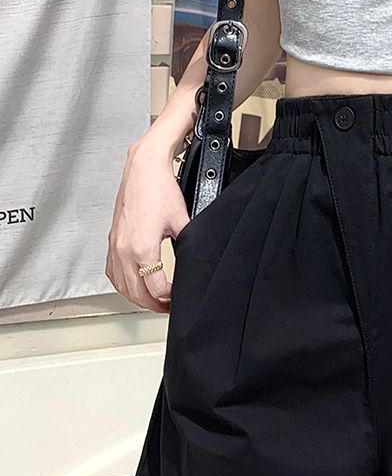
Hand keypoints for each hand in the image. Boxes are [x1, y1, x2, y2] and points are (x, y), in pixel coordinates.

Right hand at [105, 136, 190, 312]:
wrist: (143, 169)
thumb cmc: (160, 189)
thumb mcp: (183, 222)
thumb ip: (188, 246)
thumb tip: (195, 264)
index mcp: (142, 248)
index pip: (156, 289)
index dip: (170, 298)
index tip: (178, 297)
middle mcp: (124, 250)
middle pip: (136, 293)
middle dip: (153, 304)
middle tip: (168, 306)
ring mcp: (115, 245)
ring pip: (121, 286)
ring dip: (136, 297)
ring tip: (153, 300)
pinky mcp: (111, 240)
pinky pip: (112, 272)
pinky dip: (122, 284)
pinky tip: (133, 284)